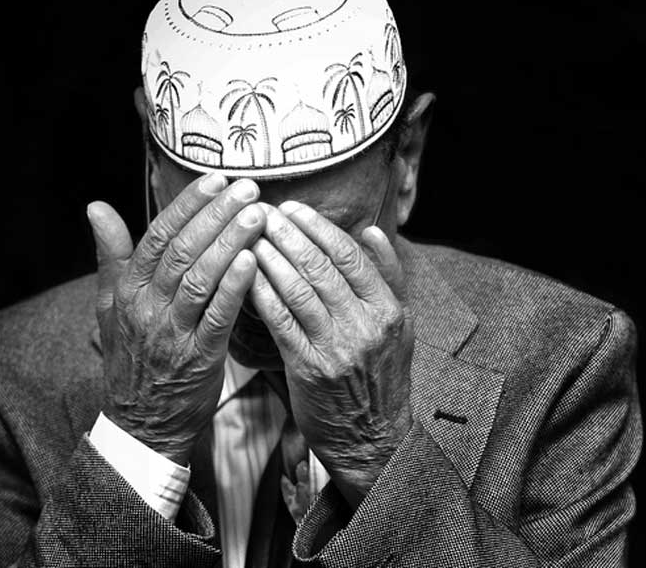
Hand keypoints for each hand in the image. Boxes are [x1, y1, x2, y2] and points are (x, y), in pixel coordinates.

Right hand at [86, 175, 264, 464]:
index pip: (157, 236)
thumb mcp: (109, 306)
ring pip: (201, 278)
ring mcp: (172, 333)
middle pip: (183, 250)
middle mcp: (147, 307)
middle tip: (248, 187)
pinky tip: (253, 261)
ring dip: (231, 242)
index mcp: (127, 290)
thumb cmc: (131, 358)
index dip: (188, 205)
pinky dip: (235, 287)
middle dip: (217, 214)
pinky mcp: (199, 358)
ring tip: (259, 214)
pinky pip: (218, 317)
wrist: (140, 425)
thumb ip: (110, 255)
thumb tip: (95, 206)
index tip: (216, 179)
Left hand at [250, 202, 414, 507]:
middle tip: (262, 213)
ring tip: (249, 236)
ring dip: (271, 259)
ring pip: (298, 292)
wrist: (372, 437)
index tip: (293, 208)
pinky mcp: (308, 369)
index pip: (350, 256)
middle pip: (321, 268)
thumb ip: (387, 276)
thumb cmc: (380, 374)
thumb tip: (370, 230)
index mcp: (388, 310)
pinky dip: (262, 295)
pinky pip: (280, 323)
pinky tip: (245, 276)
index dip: (318, 227)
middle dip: (288, 235)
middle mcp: (365, 326)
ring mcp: (336, 349)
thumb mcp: (399, 324)